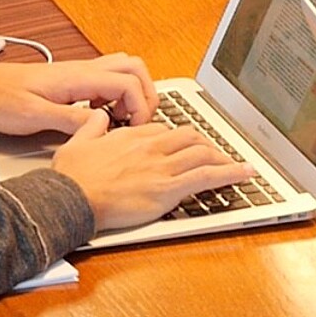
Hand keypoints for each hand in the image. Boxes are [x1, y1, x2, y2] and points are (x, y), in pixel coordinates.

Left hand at [0, 54, 157, 135]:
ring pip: (123, 71)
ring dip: (133, 93)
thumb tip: (101, 126)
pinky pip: (108, 80)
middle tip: (137, 121)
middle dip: (146, 94)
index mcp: (77, 77)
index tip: (134, 127)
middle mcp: (83, 71)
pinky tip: (102, 116)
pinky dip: (117, 95)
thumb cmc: (1, 100)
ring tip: (121, 119)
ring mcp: (80, 74)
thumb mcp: (33, 115)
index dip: (140, 105)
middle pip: (134, 68)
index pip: (127, 81)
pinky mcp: (74, 82)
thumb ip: (69, 120)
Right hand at [51, 113, 251, 229]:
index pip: (164, 130)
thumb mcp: (76, 143)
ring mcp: (161, 167)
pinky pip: (207, 176)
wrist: (71, 198)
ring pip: (203, 152)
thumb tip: (97, 118)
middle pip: (189, 136)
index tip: (183, 145)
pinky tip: (244, 175)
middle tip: (215, 154)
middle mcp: (150, 147)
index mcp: (130, 136)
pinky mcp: (168, 188)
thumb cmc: (71, 178)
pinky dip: (230, 174)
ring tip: (235, 165)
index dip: (178, 138)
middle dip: (206, 144)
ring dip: (223, 157)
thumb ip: (91, 128)